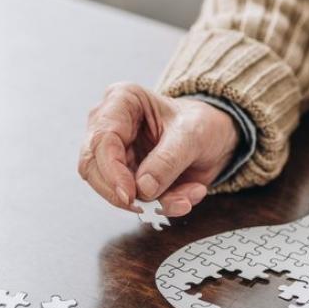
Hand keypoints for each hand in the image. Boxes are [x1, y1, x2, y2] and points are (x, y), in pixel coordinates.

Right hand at [78, 83, 238, 215]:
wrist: (215, 137)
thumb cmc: (201, 123)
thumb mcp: (193, 135)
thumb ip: (168, 160)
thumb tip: (143, 188)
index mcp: (121, 100)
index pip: (101, 139)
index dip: (111, 171)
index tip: (130, 194)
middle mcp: (111, 126)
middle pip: (93, 167)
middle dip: (122, 192)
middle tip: (147, 206)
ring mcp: (116, 154)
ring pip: (111, 189)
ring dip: (150, 202)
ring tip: (185, 198)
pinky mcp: (126, 177)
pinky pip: (134, 200)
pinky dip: (161, 205)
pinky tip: (186, 197)